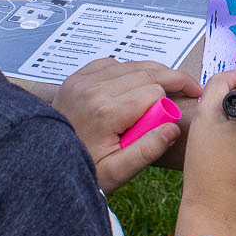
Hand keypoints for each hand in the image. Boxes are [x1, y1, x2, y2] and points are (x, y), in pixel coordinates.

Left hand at [53, 58, 202, 192]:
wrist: (45, 163)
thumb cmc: (83, 169)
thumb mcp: (117, 172)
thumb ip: (147, 151)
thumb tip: (173, 129)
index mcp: (106, 112)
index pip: (155, 92)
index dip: (172, 101)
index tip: (179, 113)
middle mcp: (94, 90)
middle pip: (148, 71)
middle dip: (172, 79)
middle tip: (191, 88)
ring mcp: (83, 80)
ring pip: (132, 64)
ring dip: (152, 73)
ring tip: (168, 87)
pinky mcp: (77, 78)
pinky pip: (112, 63)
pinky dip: (128, 70)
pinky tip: (135, 84)